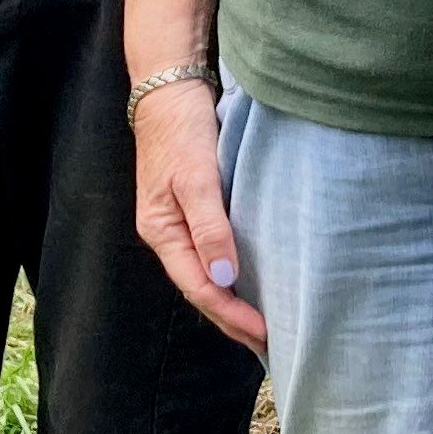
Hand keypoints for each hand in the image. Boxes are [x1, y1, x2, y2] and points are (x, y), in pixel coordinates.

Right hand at [132, 81, 263, 350]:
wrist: (169, 87)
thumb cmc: (181, 129)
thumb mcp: (196, 177)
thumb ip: (210, 227)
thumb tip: (225, 279)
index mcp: (162, 232)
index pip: (200, 289)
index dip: (232, 315)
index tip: (266, 334)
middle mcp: (168, 234)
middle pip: (201, 291)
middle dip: (233, 321)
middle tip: (271, 346)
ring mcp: (178, 223)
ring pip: (205, 276)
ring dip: (232, 303)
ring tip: (263, 326)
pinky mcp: (193, 209)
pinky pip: (212, 255)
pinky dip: (231, 276)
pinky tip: (250, 283)